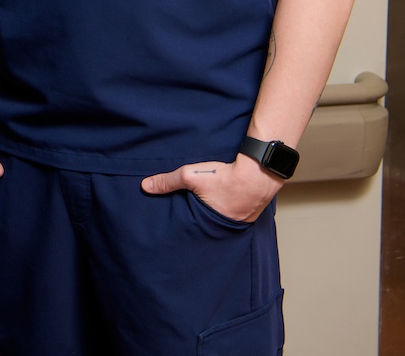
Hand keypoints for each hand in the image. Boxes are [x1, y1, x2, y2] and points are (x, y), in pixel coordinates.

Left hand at [141, 155, 283, 222]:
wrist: (258, 171)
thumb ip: (167, 181)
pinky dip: (228, 211)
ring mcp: (242, 221)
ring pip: (221, 222)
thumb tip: (145, 186)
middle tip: (188, 223)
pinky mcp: (250, 212)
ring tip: (204, 214)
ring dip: (214, 218)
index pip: (192, 231)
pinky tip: (224, 205)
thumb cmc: (225, 176)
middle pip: (207, 228)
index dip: (183, 230)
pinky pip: (235, 215)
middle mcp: (227, 227)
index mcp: (210, 223)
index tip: (173, 233)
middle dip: (197, 226)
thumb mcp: (190, 176)